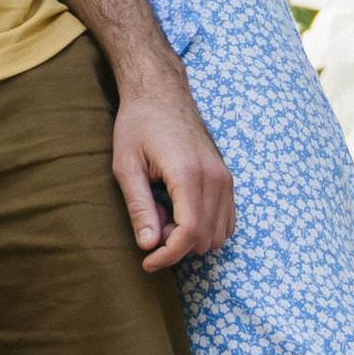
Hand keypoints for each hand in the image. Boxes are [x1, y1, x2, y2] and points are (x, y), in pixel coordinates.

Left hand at [112, 84, 234, 270]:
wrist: (161, 93)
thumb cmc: (137, 125)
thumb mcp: (126, 165)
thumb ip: (139, 207)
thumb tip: (149, 246)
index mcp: (188, 173)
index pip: (190, 233)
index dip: (169, 255)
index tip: (147, 262)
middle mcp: (215, 178)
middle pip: (206, 238)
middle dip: (176, 245)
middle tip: (149, 227)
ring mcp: (226, 178)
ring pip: (220, 234)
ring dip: (192, 238)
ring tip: (161, 216)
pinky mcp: (227, 178)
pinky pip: (227, 220)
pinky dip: (205, 228)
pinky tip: (178, 213)